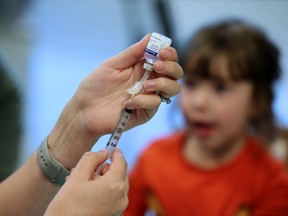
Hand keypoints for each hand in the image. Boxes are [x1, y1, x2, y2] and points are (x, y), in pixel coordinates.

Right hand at [44, 149, 128, 215]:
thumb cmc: (66, 206)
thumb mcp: (77, 176)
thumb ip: (92, 158)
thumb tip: (103, 153)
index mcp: (114, 185)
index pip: (121, 162)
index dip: (115, 152)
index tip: (110, 148)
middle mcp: (122, 197)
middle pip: (119, 172)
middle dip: (105, 168)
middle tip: (88, 170)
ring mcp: (119, 207)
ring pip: (115, 183)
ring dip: (103, 179)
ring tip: (83, 182)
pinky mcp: (115, 214)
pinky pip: (113, 195)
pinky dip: (104, 189)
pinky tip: (87, 192)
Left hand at [48, 34, 182, 167]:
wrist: (84, 110)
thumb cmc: (95, 87)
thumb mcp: (112, 65)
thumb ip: (132, 53)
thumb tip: (151, 37)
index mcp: (142, 68)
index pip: (166, 59)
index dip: (169, 54)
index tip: (162, 52)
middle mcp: (149, 81)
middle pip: (175, 74)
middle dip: (171, 67)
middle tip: (157, 65)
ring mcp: (148, 97)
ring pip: (173, 89)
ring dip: (163, 83)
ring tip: (145, 84)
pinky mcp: (145, 113)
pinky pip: (155, 104)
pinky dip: (143, 101)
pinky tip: (127, 103)